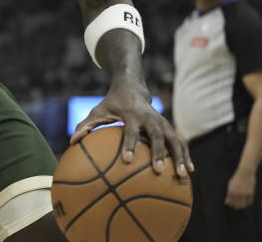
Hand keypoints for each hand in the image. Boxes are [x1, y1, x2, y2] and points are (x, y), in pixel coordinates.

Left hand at [71, 78, 192, 176]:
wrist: (132, 87)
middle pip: (157, 135)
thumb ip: (85, 125)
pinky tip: (190, 170)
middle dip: (158, 153)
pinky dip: (186, 153)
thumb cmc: (112, 103)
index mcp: (132, 114)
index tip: (126, 160)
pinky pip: (180, 140)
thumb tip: (71, 142)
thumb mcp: (97, 110)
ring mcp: (162, 121)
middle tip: (157, 171)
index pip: (130, 131)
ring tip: (182, 175)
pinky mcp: (169, 126)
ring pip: (173, 138)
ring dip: (179, 156)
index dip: (129, 144)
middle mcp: (149, 118)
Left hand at [224, 167, 255, 209]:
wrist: (245, 172)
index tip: (231, 206)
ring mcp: (244, 193)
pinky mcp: (251, 193)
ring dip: (242, 206)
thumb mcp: (230, 184)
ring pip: (243, 204)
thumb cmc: (237, 178)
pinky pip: (250, 201)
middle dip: (236, 207)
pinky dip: (248, 203)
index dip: (231, 205)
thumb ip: (229, 193)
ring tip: (242, 207)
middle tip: (236, 208)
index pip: (230, 202)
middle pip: (237, 204)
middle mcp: (237, 193)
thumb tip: (227, 202)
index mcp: (231, 191)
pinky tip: (247, 203)